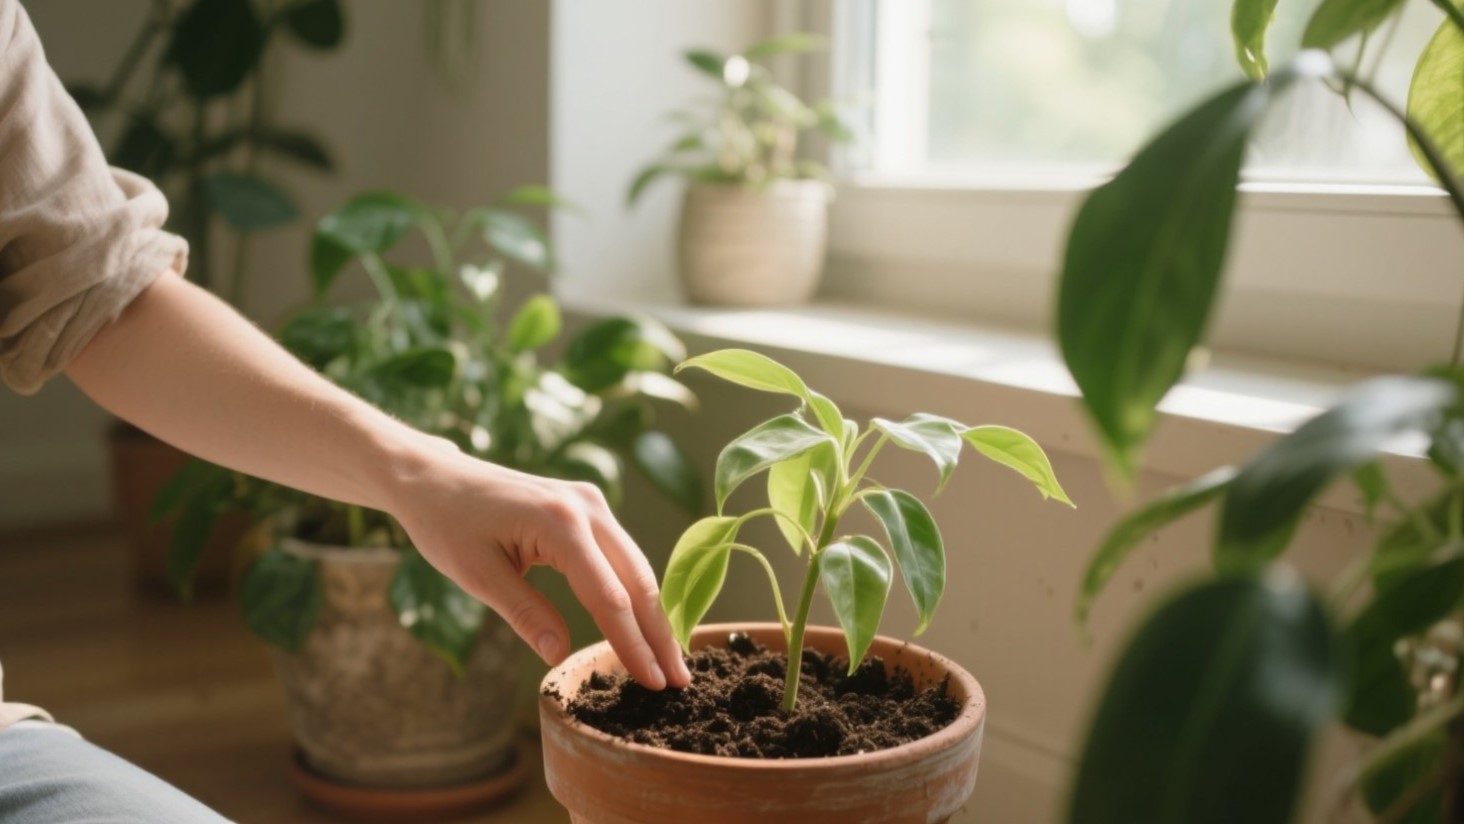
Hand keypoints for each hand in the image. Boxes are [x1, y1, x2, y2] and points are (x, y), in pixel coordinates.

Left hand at [386, 438, 692, 690]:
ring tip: (669, 659)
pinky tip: (644, 621)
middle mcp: (587, 507)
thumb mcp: (479, 576)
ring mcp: (590, 502)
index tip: (652, 682)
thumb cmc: (447, 524)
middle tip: (679, 680)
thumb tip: (560, 657)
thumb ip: (526, 615)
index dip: (632, 644)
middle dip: (659, 633)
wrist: (434, 478)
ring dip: (653, 613)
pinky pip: (621, 554)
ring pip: (635, 566)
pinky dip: (635, 590)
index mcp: (560, 523)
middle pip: (637, 579)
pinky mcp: (587, 506)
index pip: (609, 597)